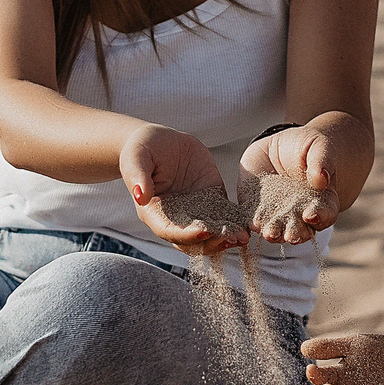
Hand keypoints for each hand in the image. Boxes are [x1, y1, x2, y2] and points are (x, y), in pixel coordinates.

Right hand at [120, 124, 237, 251]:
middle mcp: (175, 217)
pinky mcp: (211, 200)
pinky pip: (224, 216)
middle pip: (192, 241)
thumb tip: (140, 196)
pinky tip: (247, 226)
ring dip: (225, 239)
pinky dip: (234, 223)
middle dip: (211, 243)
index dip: (186, 234)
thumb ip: (138, 177)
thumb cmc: (142, 149)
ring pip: (210, 234)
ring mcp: (194, 211)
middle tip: (230, 239)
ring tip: (242, 237)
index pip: (169, 231)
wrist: (160, 141)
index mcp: (153, 212)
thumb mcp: (136, 158)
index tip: (203, 231)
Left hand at [238, 120, 349, 243]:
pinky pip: (255, 218)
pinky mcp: (257, 209)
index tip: (312, 215)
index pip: (325, 213)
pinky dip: (253, 222)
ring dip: (274, 233)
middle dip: (296, 233)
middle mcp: (301, 215)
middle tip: (291, 235)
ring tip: (270, 234)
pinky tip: (251, 224)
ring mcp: (278, 214)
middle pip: (301, 228)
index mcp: (322, 202)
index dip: (321, 216)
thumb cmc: (309, 148)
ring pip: (278, 228)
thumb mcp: (319, 149)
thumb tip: (321, 178)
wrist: (282, 148)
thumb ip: (321, 163)